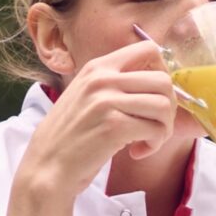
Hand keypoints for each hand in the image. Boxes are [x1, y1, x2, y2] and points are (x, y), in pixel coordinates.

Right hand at [16, 40, 180, 197]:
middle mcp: (102, 79)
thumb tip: (159, 81)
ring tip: (147, 141)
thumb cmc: (70, 137)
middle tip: (156, 126)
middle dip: (169, 108)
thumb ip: (114, 83)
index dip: (162, 73)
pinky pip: (156, 130)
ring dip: (164, 129)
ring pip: (164, 106)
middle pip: (164, 81)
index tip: (155, 96)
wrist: (46, 167)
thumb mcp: (86, 96)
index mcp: (98, 67)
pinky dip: (154, 144)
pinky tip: (137, 152)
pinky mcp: (114, 127)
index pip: (148, 49)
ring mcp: (107, 101)